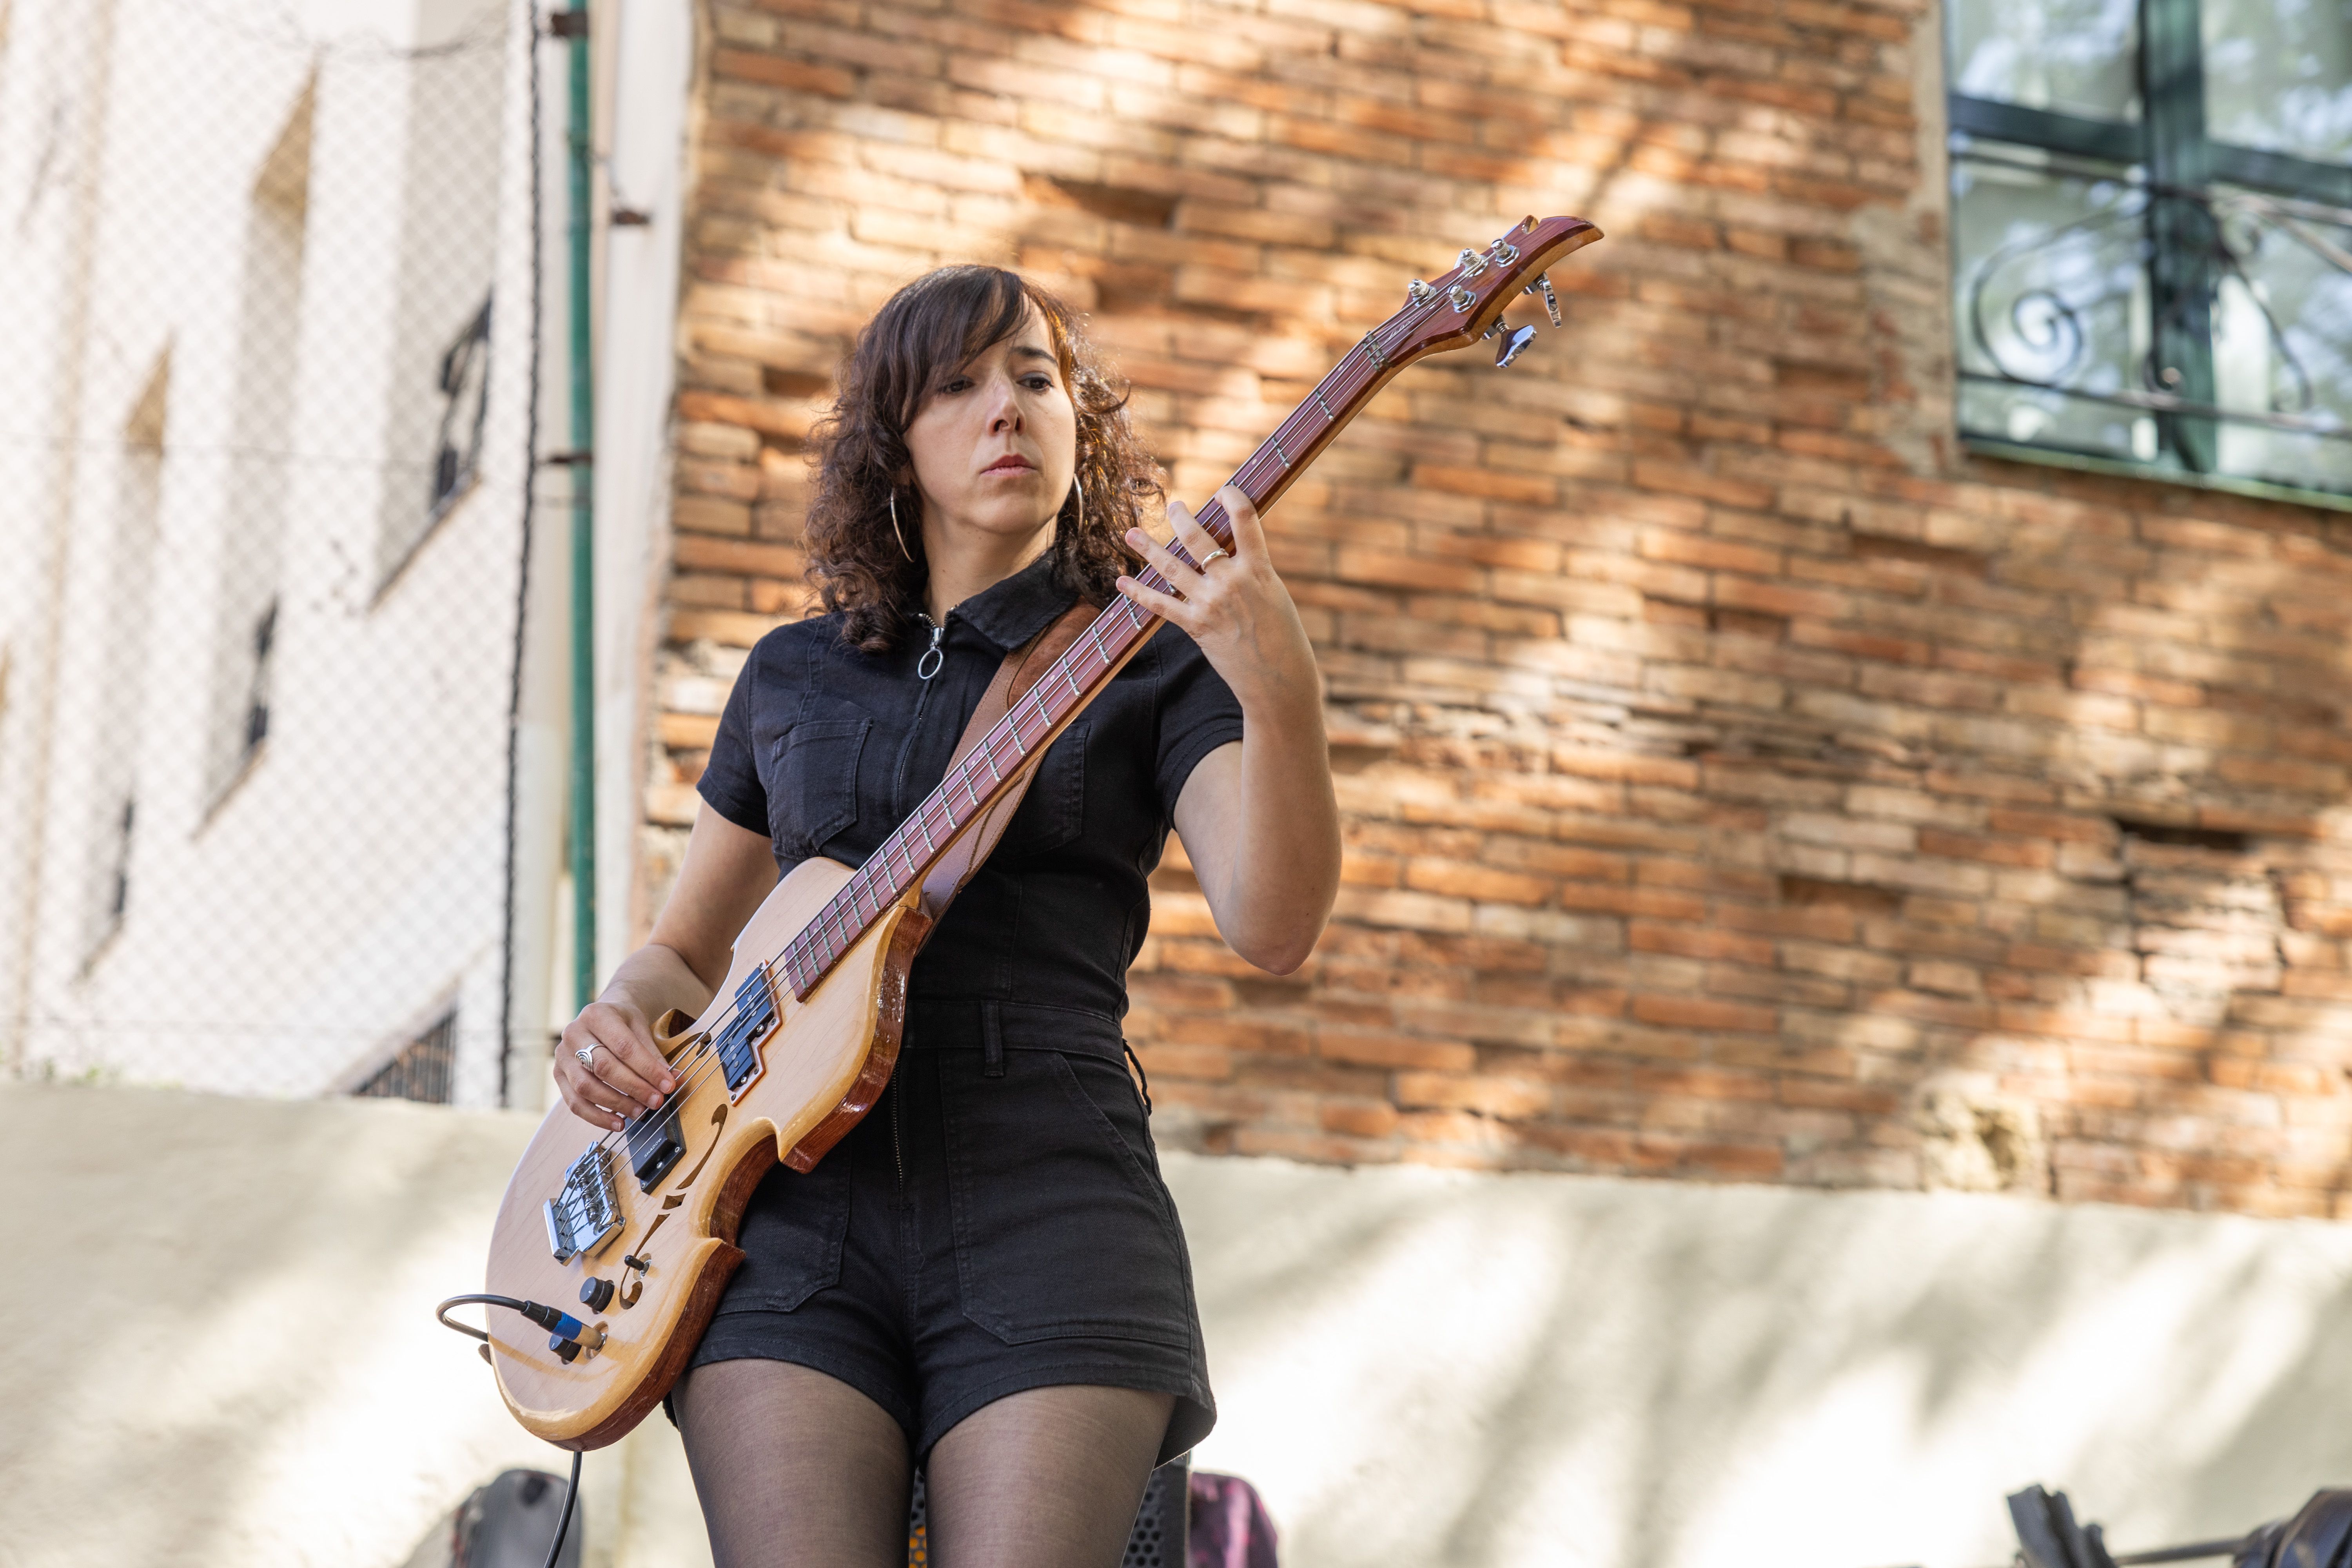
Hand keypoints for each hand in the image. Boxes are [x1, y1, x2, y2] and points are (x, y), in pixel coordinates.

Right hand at [555, 999, 677, 1130]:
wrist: (602, 1017)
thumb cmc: (623, 1023)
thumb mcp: (641, 1028)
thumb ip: (654, 1055)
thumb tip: (672, 1080)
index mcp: (597, 1015)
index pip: (624, 1047)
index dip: (647, 1069)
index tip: (668, 1085)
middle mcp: (574, 1034)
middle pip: (604, 1067)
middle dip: (633, 1088)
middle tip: (655, 1101)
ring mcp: (562, 1056)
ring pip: (586, 1087)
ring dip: (616, 1104)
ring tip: (639, 1112)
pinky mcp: (559, 1075)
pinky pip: (575, 1102)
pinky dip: (596, 1117)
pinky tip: (617, 1123)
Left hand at [1116, 485, 1319, 717]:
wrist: (1278, 680)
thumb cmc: (1283, 638)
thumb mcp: (1275, 595)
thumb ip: (1252, 573)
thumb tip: (1230, 556)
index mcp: (1259, 570)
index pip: (1245, 519)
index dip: (1232, 497)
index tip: (1223, 491)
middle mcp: (1232, 582)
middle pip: (1199, 538)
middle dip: (1181, 518)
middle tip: (1173, 507)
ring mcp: (1211, 603)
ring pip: (1172, 566)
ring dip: (1148, 548)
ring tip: (1132, 533)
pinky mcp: (1196, 625)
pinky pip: (1161, 605)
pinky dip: (1138, 593)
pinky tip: (1122, 583)